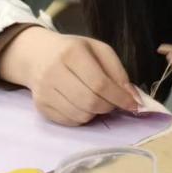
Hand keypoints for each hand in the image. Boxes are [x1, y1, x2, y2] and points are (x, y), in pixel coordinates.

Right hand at [0, 26, 139, 125]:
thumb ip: (118, 72)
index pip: (100, 83)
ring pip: (81, 115)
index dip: (120, 97)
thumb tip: (133, 97)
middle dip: (109, 106)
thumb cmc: (74, 51)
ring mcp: (44, 91)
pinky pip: (70, 122)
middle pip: (91, 101)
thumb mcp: (99, 50)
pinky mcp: (41, 106)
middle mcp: (54, 72)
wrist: (37, 54)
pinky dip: (82, 117)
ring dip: (96, 112)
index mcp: (72, 53)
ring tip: (96, 99)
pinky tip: (82, 104)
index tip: (134, 104)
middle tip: (114, 101)